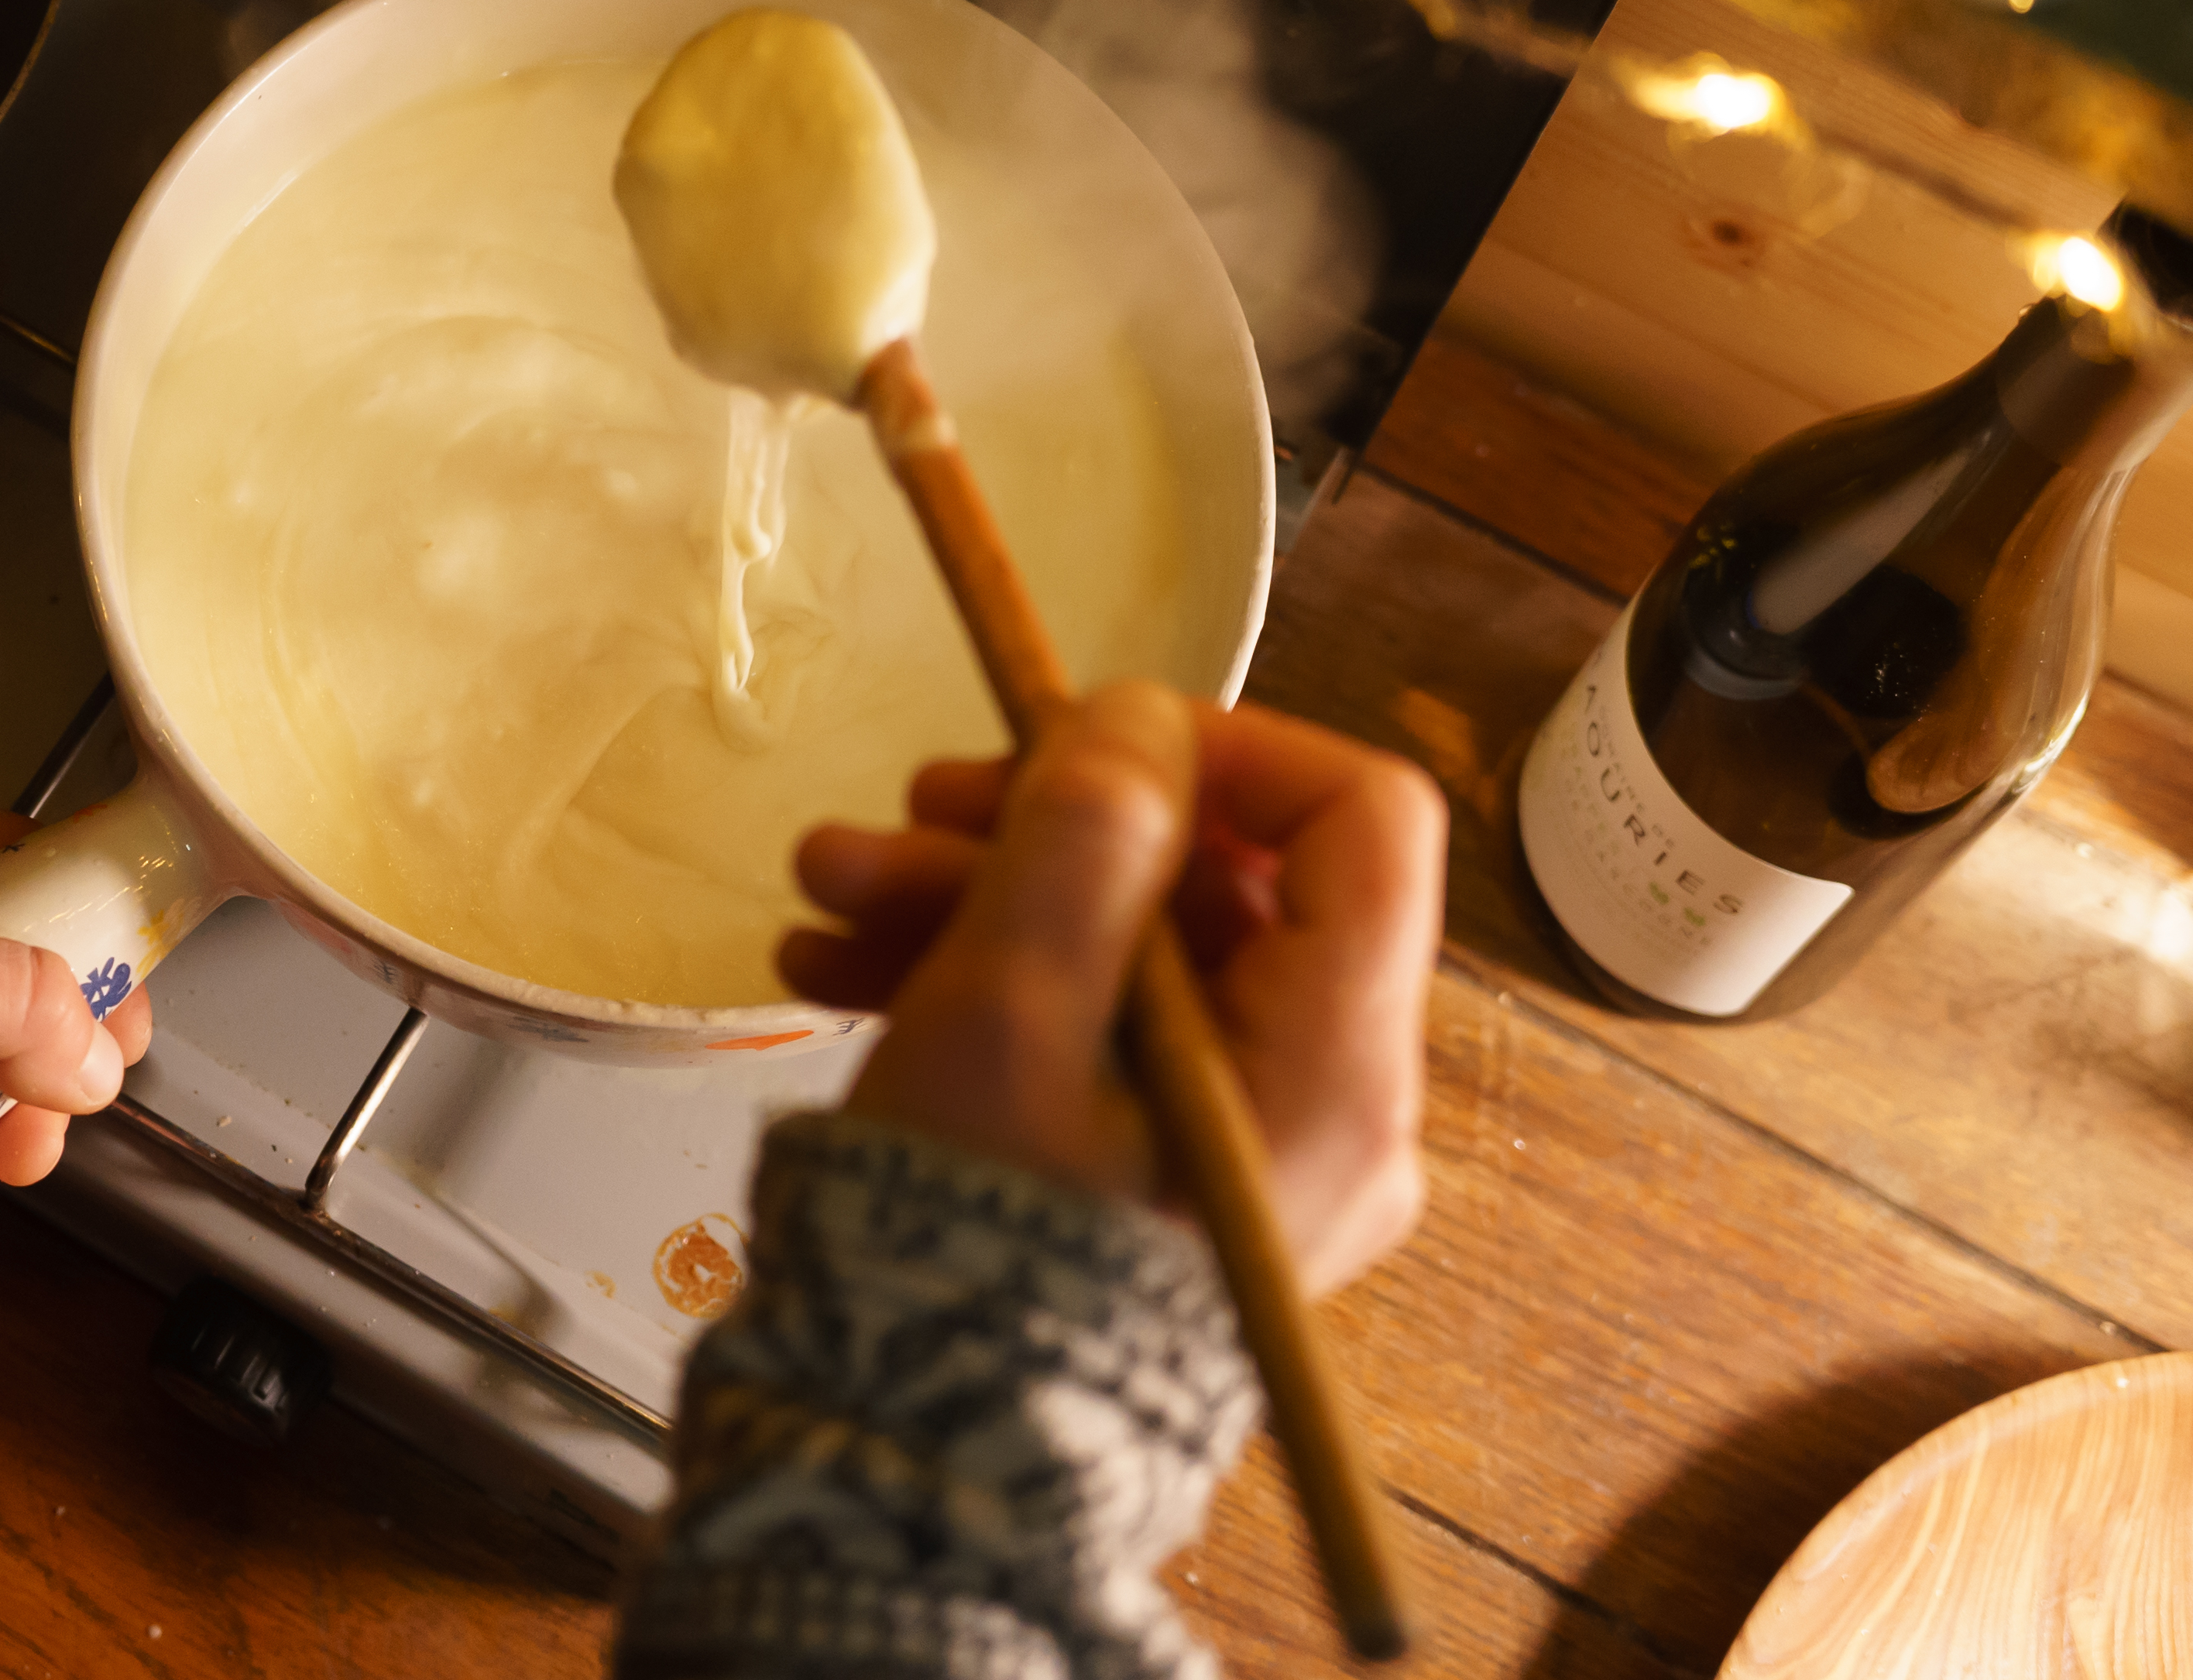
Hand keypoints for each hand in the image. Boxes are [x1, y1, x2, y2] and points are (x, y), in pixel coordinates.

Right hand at [781, 682, 1443, 1295]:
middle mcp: (1327, 1109)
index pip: (1364, 822)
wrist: (916, 1473)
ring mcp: (1247, 1149)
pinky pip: (1106, 1038)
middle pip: (1224, 885)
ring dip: (982, 896)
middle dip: (1047, 825)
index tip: (1081, 729)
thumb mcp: (1007, 1015)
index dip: (1228, 746)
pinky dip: (990, 983)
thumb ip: (1081, 843)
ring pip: (1140, 954)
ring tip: (827, 890)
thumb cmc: (973, 1251)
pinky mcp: (1171, 1182)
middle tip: (907, 808)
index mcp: (1335, 1068)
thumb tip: (1134, 718)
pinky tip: (843, 967)